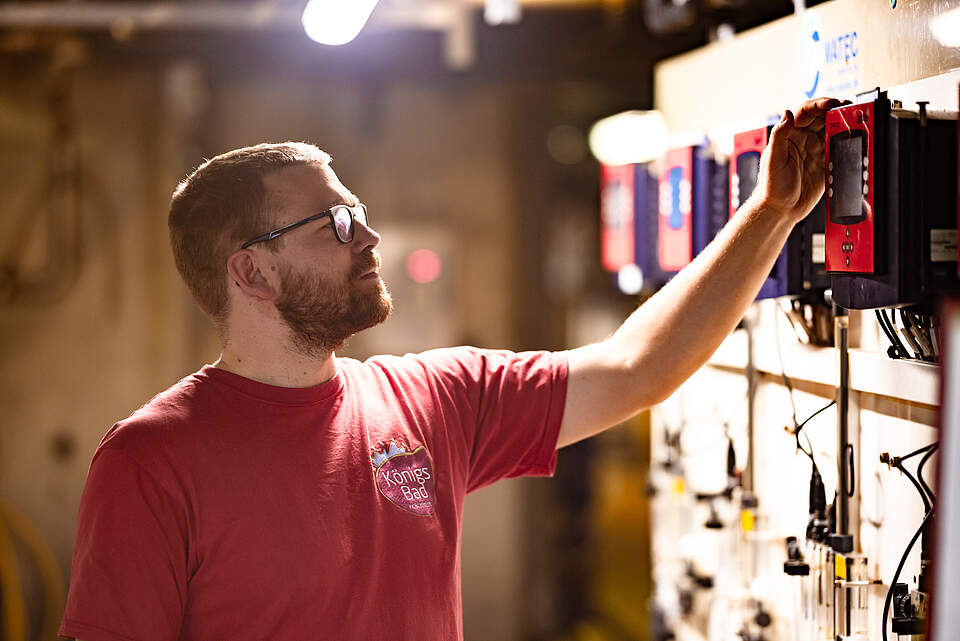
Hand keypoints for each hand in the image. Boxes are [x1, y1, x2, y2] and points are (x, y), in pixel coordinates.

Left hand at [753, 97, 845, 223]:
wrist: (782, 210)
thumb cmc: (772, 187)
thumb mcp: (774, 160)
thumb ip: (780, 135)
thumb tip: (787, 113)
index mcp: (789, 135)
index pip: (806, 112)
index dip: (820, 104)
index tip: (832, 103)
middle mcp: (803, 139)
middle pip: (823, 117)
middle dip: (836, 110)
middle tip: (849, 108)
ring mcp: (816, 149)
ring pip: (832, 129)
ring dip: (843, 122)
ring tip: (855, 119)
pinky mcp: (826, 161)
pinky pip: (839, 145)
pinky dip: (848, 139)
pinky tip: (854, 136)